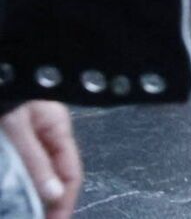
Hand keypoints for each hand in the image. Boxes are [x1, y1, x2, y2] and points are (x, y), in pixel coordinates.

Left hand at [1, 101, 81, 218]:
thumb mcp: (16, 128)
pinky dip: (12, 185)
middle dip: (44, 204)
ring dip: (26, 196)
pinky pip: (15, 168)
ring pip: (31, 174)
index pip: (71, 172)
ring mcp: (26, 137)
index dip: (64, 203)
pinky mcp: (9, 140)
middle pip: (52, 176)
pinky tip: (7, 197)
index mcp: (57, 128)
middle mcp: (45, 134)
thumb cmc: (4, 97)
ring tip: (18, 213)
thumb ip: (35, 161)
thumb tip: (55, 195)